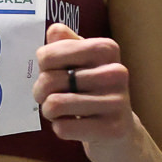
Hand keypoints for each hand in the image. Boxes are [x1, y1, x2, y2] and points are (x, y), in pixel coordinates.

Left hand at [34, 23, 134, 146]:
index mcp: (106, 49)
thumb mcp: (80, 62)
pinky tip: (74, 125)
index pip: (47, 55)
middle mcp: (116, 72)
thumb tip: (55, 30)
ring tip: (62, 112)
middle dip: (42, 92)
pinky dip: (60, 128)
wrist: (119, 130)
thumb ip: (65, 43)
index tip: (54, 73)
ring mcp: (117, 101)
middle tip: (51, 97)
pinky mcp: (113, 129)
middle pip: (49, 80)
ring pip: (54, 105)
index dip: (42, 68)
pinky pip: (63, 128)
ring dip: (50, 112)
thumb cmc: (91, 90)